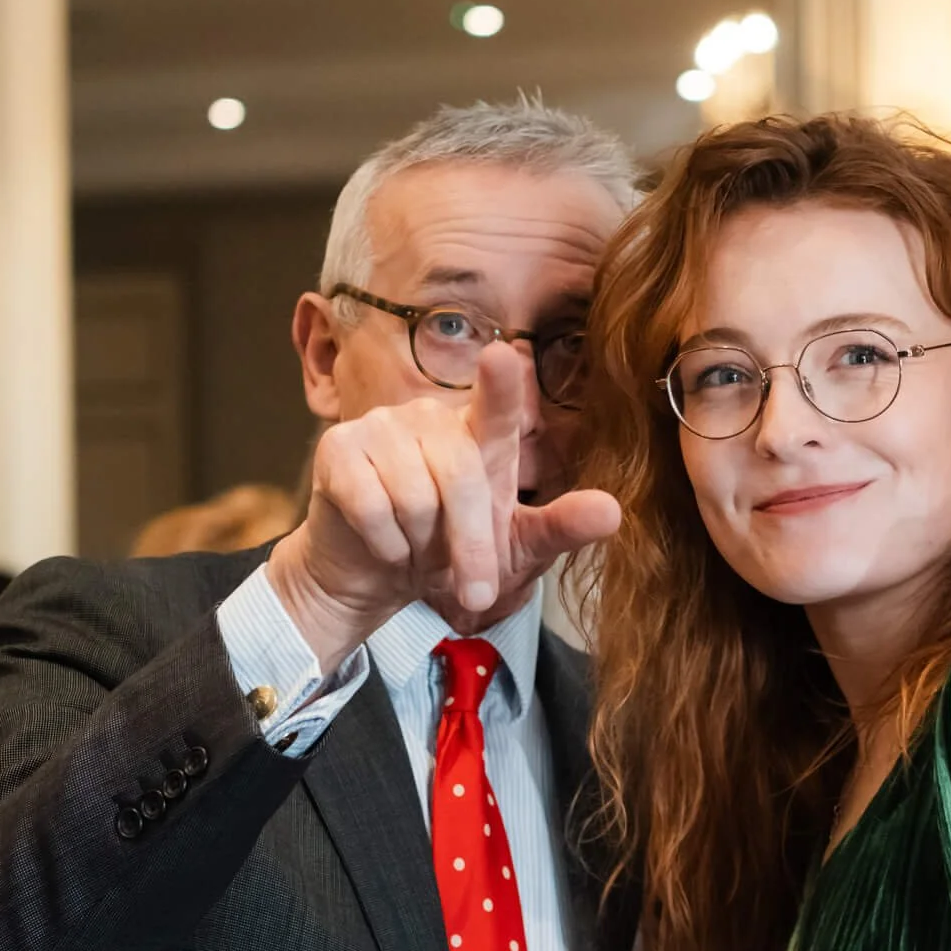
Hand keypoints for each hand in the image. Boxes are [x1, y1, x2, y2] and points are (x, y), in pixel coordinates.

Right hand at [267, 342, 620, 670]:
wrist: (376, 580)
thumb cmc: (447, 555)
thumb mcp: (514, 551)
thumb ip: (560, 528)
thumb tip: (612, 512)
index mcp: (478, 437)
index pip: (496, 408)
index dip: (502, 385)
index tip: (505, 356)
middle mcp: (431, 419)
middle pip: (461, 480)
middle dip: (470, 548)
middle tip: (473, 593)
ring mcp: (381, 427)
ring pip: (414, 498)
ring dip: (419, 546)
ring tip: (415, 547)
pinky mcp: (338, 448)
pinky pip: (371, 506)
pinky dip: (385, 545)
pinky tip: (384, 545)